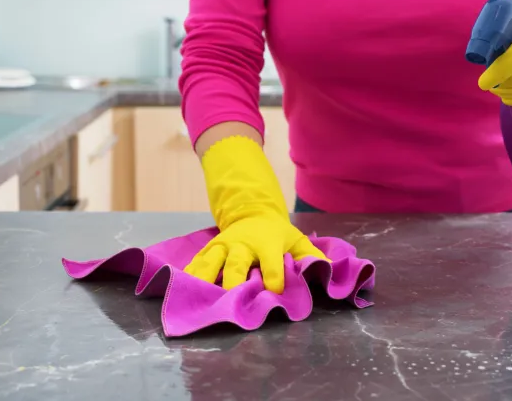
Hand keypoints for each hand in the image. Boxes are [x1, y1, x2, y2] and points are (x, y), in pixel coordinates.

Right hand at [185, 212, 327, 292]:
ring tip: (198, 296)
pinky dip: (190, 274)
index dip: (274, 276)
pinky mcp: (209, 249)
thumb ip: (311, 256)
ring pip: (211, 262)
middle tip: (231, 299)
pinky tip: (182, 287)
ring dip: (205, 279)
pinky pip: (197, 261)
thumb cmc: (277, 233)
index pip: (272, 262)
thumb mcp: (297, 239)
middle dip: (234, 281)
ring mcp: (223, 246)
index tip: (273, 290)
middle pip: (237, 264)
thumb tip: (330, 271)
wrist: (252, 212)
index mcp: (267, 242)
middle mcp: (243, 244)